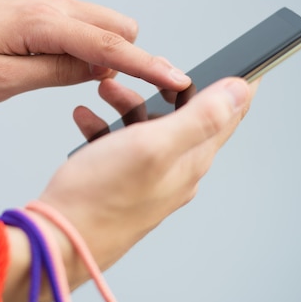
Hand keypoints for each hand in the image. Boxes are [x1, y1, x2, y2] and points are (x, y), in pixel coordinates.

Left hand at [0, 0, 190, 103]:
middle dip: (131, 60)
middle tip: (124, 97)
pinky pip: (85, 28)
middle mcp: (54, 6)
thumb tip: (100, 69)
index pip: (112, 45)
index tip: (177, 81)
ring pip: (105, 28)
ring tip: (89, 88)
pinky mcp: (44, 12)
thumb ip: (56, 72)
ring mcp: (50, 6)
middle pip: (120, 29)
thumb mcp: (1, 79)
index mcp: (44, 23)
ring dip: (109, 56)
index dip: (149, 66)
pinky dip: (91, 49)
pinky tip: (74, 72)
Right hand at [39, 77, 257, 269]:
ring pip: (148, 128)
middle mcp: (175, 171)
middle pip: (183, 116)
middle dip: (163, 89)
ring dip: (128, 104)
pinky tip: (86, 118)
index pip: (229, 117)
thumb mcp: (154, 146)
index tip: (242, 62)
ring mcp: (148, 177)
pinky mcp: (122, 182)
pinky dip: (106, 127)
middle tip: (144, 72)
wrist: (58, 239)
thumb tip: (240, 91)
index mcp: (191, 160)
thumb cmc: (101, 196)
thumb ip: (201, 117)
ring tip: (105, 91)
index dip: (238, 86)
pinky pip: (121, 144)